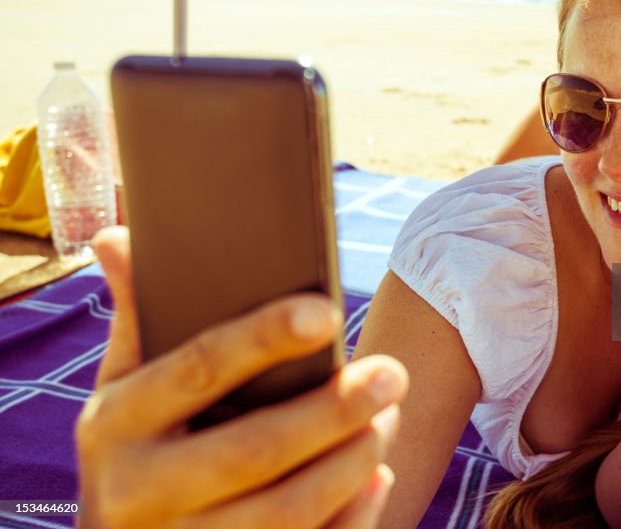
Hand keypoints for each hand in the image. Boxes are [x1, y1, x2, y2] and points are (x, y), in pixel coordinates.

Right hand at [76, 227, 408, 527]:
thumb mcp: (125, 389)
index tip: (327, 311)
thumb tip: (119, 236)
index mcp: (112, 425)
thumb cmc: (139, 449)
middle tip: (392, 374)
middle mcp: (135, 493)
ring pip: (285, 511)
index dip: (264, 337)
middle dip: (333, 410)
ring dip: (351, 462)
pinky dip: (349, 518)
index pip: (198, 369)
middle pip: (254, 449)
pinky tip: (376, 480)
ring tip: (387, 419)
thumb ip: (138, 319)